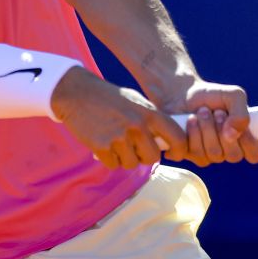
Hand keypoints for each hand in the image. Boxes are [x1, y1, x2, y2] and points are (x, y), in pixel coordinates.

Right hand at [51, 66, 187, 168]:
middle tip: (133, 146)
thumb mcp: (137, 102)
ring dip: (124, 157)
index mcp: (150, 113)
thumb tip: (168, 143)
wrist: (78, 93)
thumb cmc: (110, 98)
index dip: (179, 150)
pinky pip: (113, 165)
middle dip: (144, 155)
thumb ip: (152, 121)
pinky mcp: (102, 147)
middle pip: (152, 158)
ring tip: (115, 141)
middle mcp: (137, 126)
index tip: (172, 154)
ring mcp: (119, 137)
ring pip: (131, 163)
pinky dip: (108, 158)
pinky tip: (103, 143)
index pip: (177, 138)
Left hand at [164, 80, 257, 166]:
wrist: (183, 93)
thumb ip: (241, 113)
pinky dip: (192, 133)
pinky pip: (195, 153)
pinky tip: (190, 120)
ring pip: (214, 154)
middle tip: (216, 112)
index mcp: (243, 139)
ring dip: (207, 128)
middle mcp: (228, 151)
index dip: (248, 141)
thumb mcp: (233, 95)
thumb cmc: (212, 95)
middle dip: (223, 129)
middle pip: (233, 156)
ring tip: (201, 111)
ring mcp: (209, 156)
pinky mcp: (191, 155)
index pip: (254, 155)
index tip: (237, 122)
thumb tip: (232, 135)